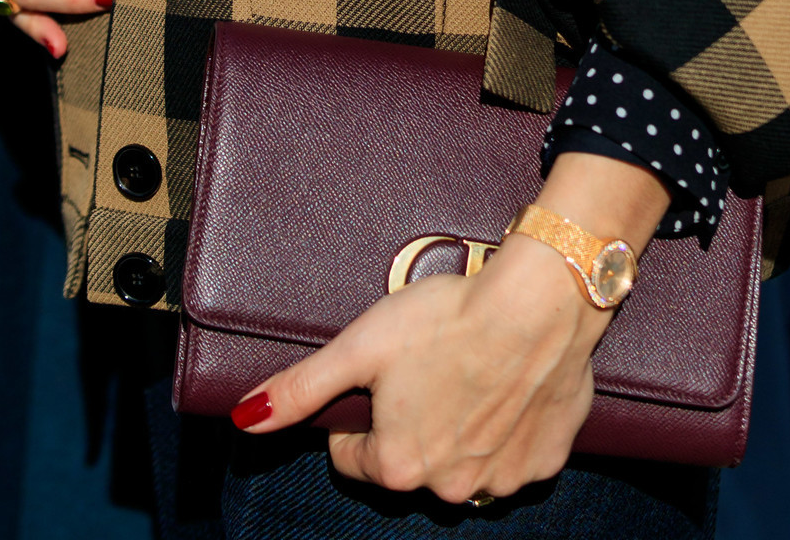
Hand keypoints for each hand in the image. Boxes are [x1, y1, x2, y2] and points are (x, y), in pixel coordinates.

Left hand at [232, 154, 670, 502]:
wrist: (538, 302)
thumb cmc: (447, 319)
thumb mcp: (359, 346)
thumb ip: (300, 388)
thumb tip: (246, 419)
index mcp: (397, 464)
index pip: (351, 455)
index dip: (355, 413)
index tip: (376, 378)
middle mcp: (448, 487)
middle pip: (409, 461)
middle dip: (409, 421)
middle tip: (422, 366)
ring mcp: (500, 480)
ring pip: (462, 462)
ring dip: (459, 429)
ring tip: (464, 371)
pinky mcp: (543, 461)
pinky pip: (512, 456)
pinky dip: (506, 429)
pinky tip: (504, 385)